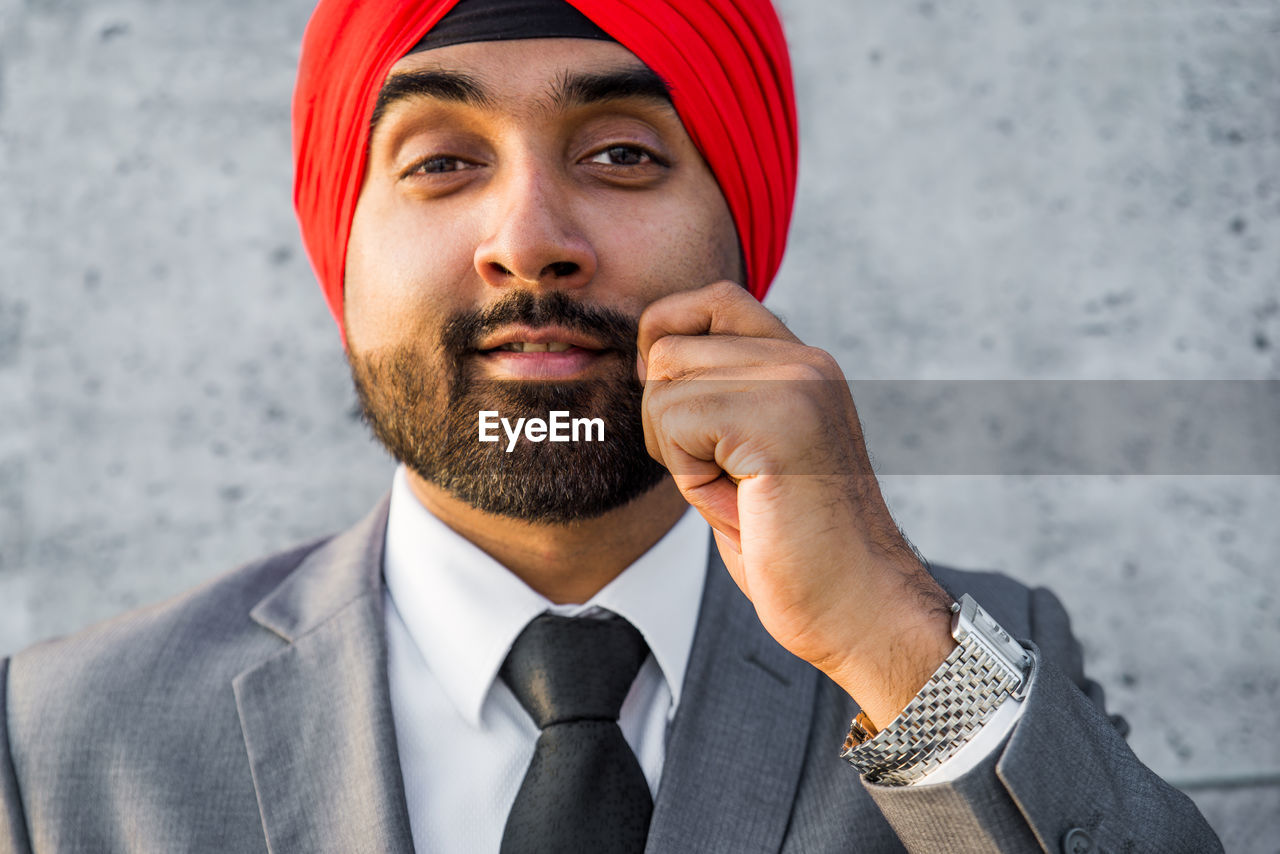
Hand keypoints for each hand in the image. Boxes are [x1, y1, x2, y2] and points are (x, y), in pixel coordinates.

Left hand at [636, 282, 955, 724]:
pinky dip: (687, 476)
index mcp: (803, 364)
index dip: (669, 337)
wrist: (857, 608)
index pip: (712, 299)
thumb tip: (648, 361)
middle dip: (666, 420)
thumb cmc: (796, 549)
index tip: (675, 409)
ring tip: (736, 493)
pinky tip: (738, 504)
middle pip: (667, 345)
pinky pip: (672, 422)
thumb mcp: (748, 455)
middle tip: (720, 476)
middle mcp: (804, 360)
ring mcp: (794, 383)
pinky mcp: (776, 419)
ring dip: (676, 452)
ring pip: (662, 384)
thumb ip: (716, 400)